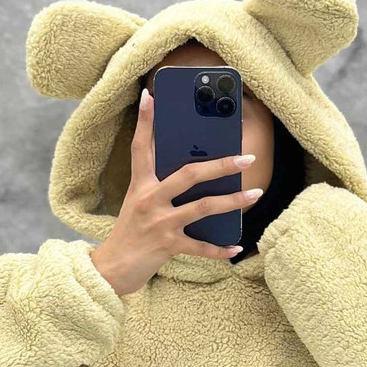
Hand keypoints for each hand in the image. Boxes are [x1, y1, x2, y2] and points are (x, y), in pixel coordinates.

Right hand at [89, 87, 263, 296]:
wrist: (110, 270)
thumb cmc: (129, 235)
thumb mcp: (137, 205)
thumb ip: (159, 188)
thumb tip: (192, 173)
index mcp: (140, 186)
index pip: (141, 148)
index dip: (145, 122)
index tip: (150, 96)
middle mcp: (149, 200)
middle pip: (189, 174)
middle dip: (220, 164)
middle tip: (245, 158)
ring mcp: (159, 223)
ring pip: (203, 206)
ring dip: (233, 201)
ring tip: (255, 193)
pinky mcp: (167, 246)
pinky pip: (200, 246)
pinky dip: (220, 249)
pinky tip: (236, 248)